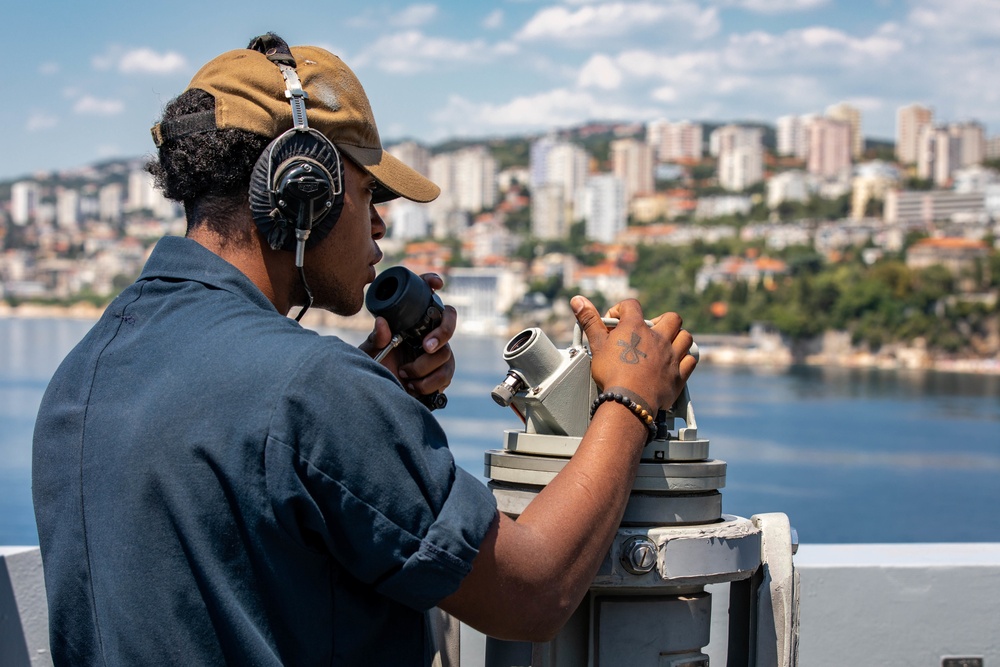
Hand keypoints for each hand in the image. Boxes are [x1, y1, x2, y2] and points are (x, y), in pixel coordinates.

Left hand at [359, 273, 456, 395]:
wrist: (381, 399)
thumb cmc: (373, 371)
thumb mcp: (369, 354)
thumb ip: (376, 339)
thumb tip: (382, 322)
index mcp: (409, 323)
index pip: (423, 295)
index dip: (431, 283)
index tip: (436, 284)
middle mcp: (425, 334)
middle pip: (448, 319)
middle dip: (443, 331)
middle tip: (426, 346)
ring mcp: (436, 354)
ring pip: (446, 353)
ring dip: (424, 367)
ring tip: (405, 375)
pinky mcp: (441, 374)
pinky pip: (446, 374)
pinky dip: (429, 383)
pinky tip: (413, 387)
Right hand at [572, 295, 695, 413]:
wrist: (629, 400)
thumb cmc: (612, 374)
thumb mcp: (596, 345)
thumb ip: (589, 320)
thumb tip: (577, 300)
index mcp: (636, 328)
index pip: (631, 306)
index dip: (621, 310)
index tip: (614, 323)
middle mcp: (658, 338)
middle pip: (671, 318)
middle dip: (662, 321)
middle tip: (650, 331)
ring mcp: (671, 356)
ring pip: (685, 337)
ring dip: (678, 338)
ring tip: (666, 345)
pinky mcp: (678, 375)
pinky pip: (690, 360)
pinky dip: (685, 359)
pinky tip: (677, 362)